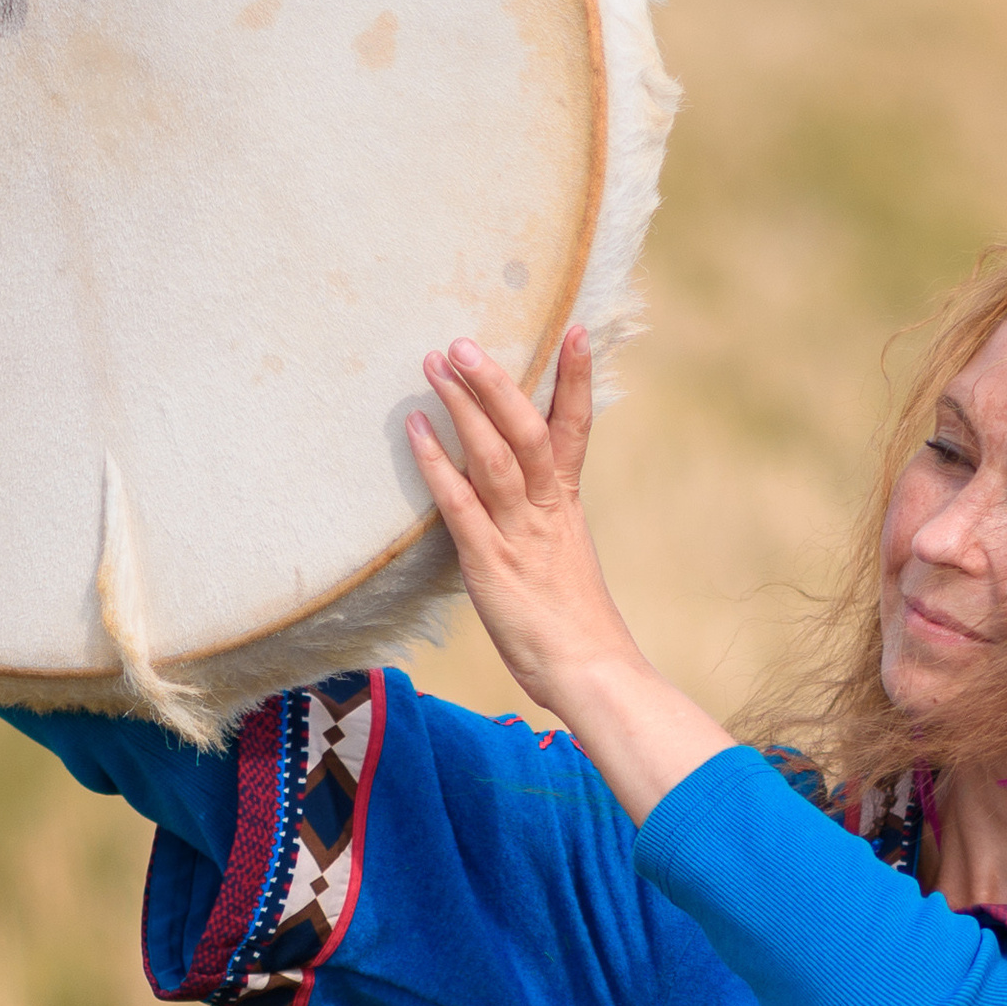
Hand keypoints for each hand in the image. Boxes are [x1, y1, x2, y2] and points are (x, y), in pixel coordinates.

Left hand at [406, 329, 736, 819]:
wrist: (591, 674)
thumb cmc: (578, 637)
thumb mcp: (565, 572)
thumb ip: (545, 538)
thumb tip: (525, 526)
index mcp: (567, 510)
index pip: (575, 431)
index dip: (576, 380)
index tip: (575, 331)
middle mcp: (547, 512)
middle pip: (527, 429)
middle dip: (498, 382)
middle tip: (465, 341)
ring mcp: (520, 534)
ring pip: (495, 455)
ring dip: (464, 405)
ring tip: (436, 363)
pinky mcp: (491, 562)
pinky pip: (461, 502)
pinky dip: (437, 463)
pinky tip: (416, 430)